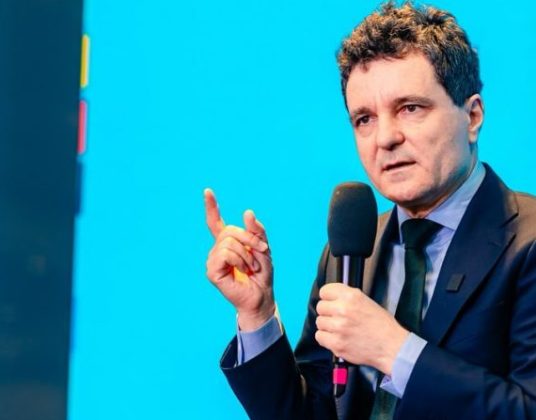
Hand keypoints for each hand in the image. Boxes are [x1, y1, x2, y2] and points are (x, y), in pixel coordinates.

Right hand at [204, 188, 274, 330]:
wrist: (262, 295)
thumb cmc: (262, 274)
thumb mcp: (263, 247)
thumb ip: (256, 230)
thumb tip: (247, 212)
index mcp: (228, 242)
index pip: (216, 222)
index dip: (211, 207)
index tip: (207, 191)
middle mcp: (217, 249)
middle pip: (229, 230)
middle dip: (249, 239)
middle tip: (260, 251)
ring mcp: (213, 260)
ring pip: (228, 242)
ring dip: (246, 254)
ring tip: (251, 267)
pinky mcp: (212, 271)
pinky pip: (225, 254)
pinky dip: (239, 261)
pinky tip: (243, 270)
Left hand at [315, 283, 408, 374]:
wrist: (391, 346)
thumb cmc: (382, 325)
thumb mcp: (366, 301)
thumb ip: (347, 297)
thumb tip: (332, 297)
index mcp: (351, 296)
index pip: (325, 291)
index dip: (328, 297)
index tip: (330, 302)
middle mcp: (343, 309)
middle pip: (320, 307)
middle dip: (327, 312)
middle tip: (337, 318)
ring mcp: (338, 327)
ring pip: (319, 322)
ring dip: (327, 326)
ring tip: (339, 329)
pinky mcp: (336, 343)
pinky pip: (319, 337)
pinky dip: (326, 338)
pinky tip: (337, 338)